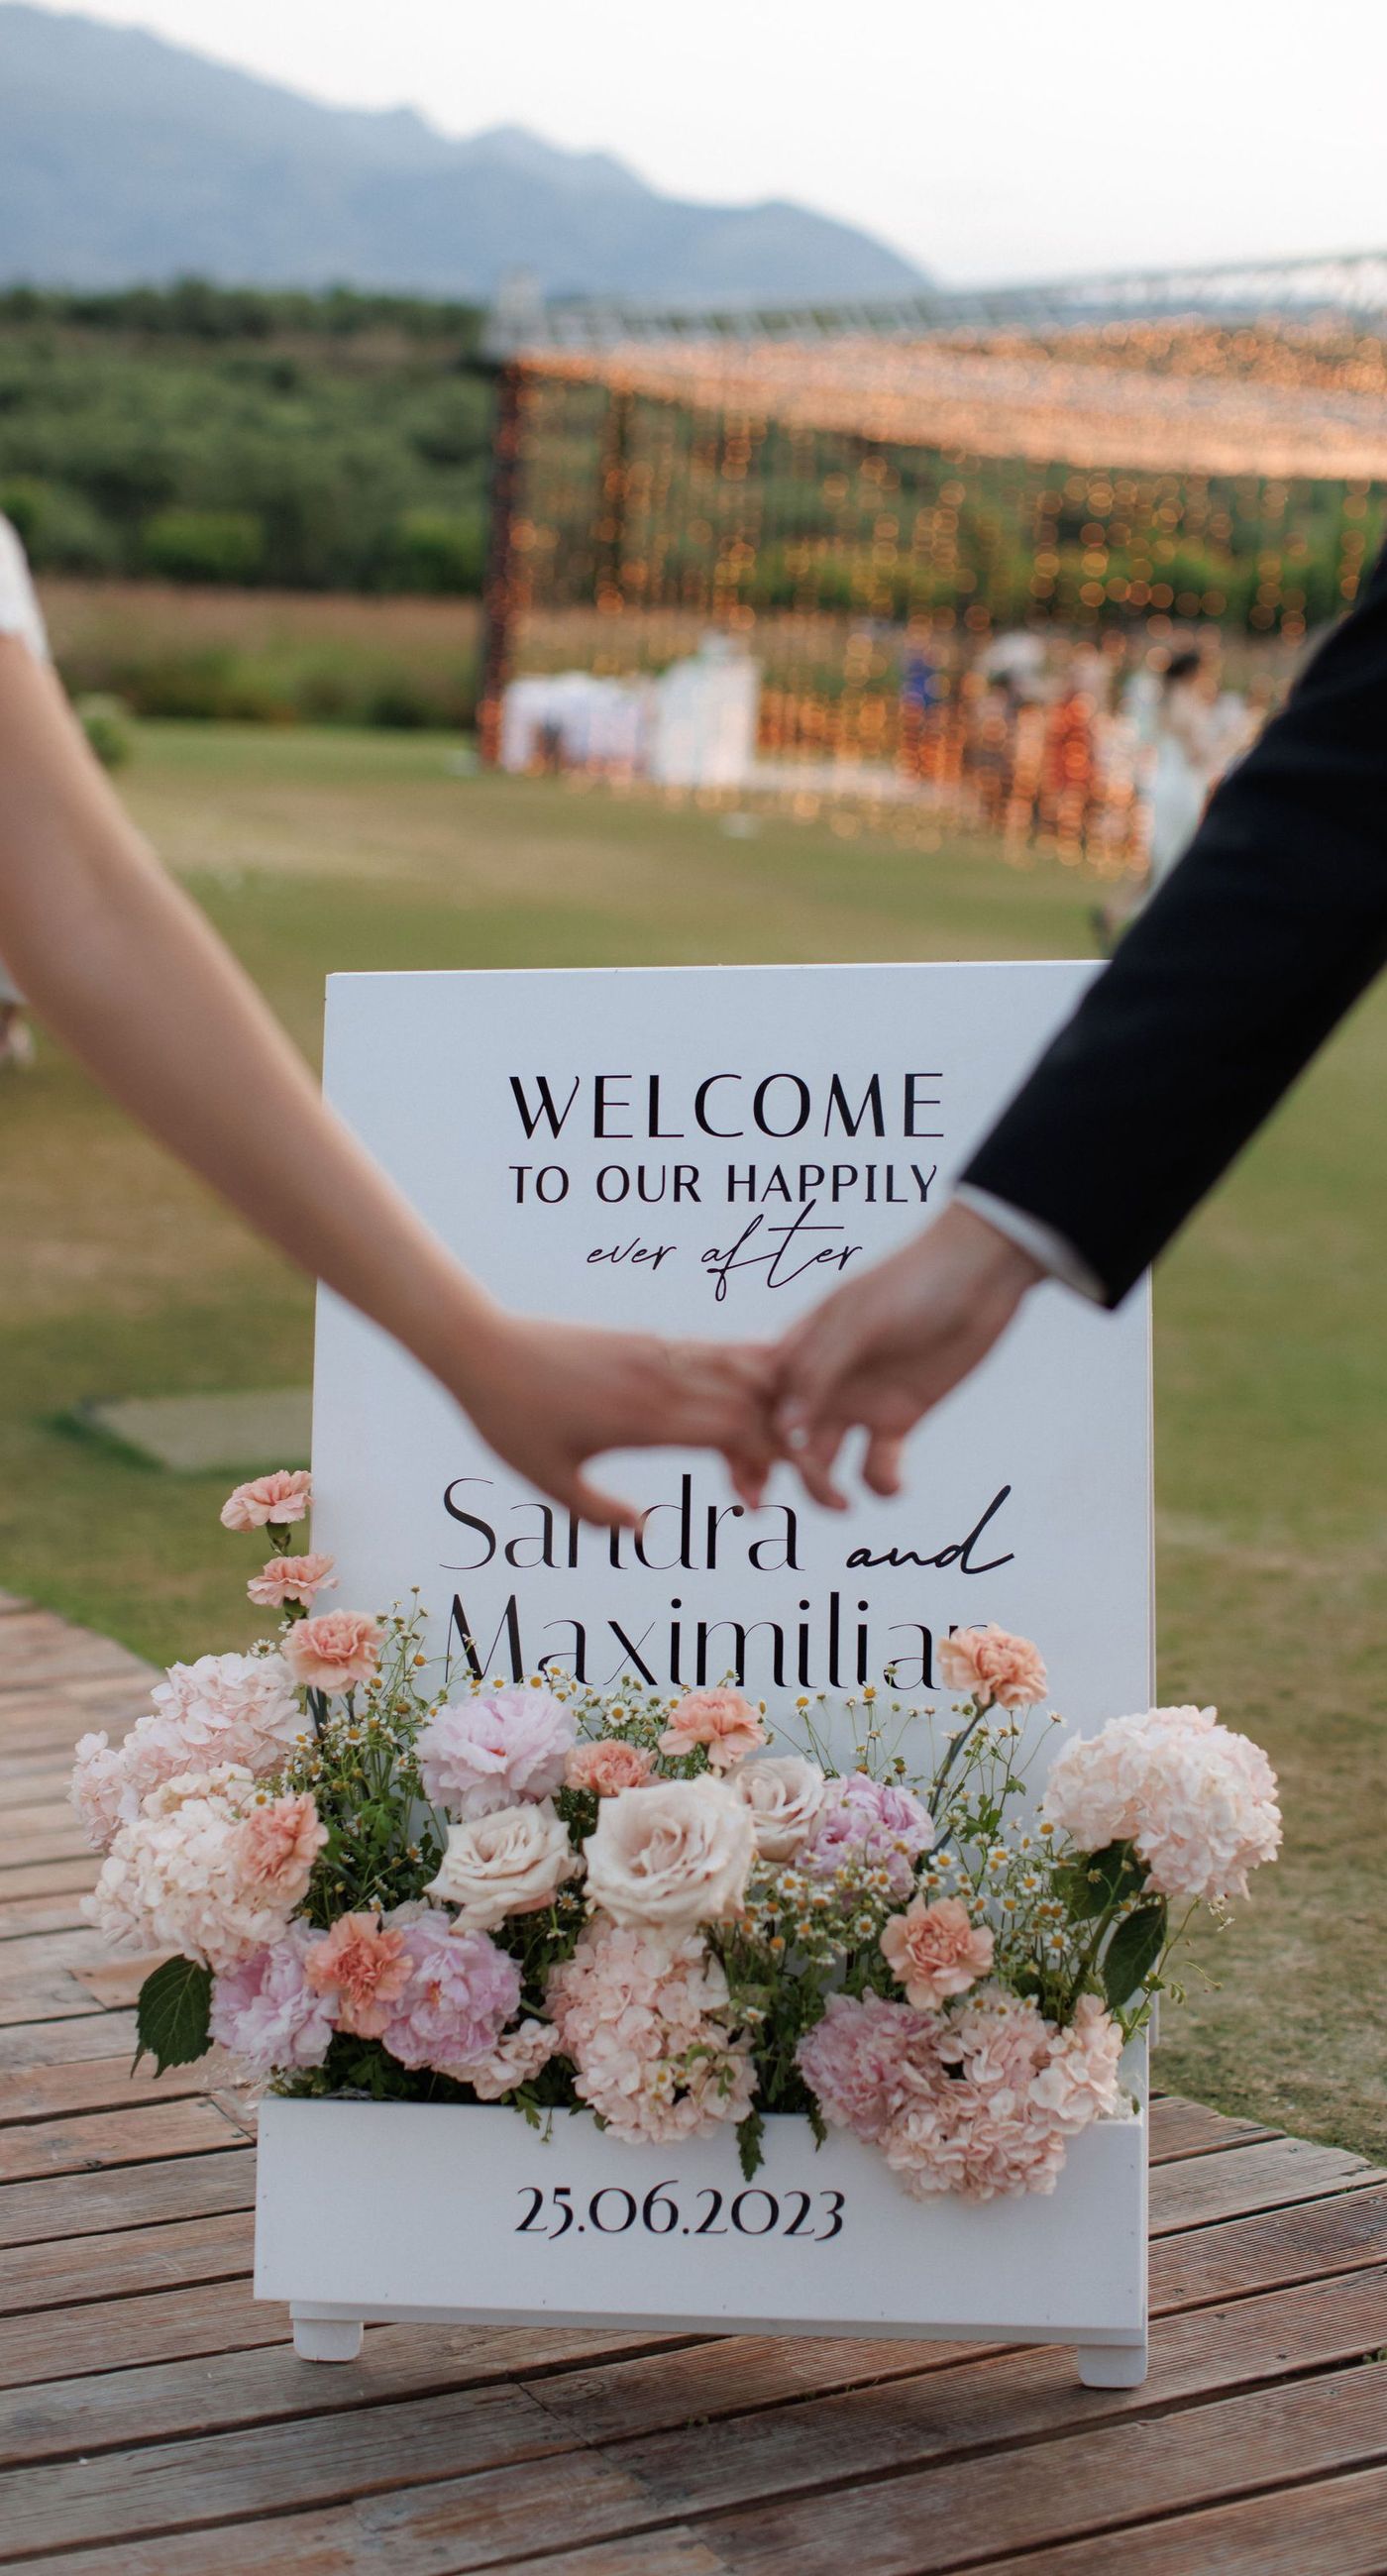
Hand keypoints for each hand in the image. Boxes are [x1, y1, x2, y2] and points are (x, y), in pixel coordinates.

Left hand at [445, 1311, 780, 1528]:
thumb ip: (598, 1512)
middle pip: (752, 1403)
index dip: (766, 1463)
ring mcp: (656, 1353)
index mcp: (643, 1417)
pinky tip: (750, 1398)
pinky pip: (713, 1351)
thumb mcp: (548, 1480)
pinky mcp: (645, 1339)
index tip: (758, 1502)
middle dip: (777, 1444)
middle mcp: (660, 1378)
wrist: (480, 1346)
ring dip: (768, 1406)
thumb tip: (643, 1533)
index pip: (736, 1431)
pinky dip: (745, 1373)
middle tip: (761, 1490)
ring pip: (742, 1368)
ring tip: (766, 1445)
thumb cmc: (508, 1418)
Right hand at [772, 1202, 1042, 1509]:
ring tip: (845, 1502)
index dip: (743, 1442)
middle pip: (783, 1441)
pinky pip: (878, 1465)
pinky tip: (896, 1482)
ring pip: (824, 1461)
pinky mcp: (899, 1418)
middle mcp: (822, 1382)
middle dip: (783, 1475)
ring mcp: (858, 1403)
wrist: (980, 1275)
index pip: (755, 1403)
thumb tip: (784, 1428)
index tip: (750, 1481)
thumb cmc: (911, 1283)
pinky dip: (882, 1483)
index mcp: (798, 1351)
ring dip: (826, 1489)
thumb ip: (820, 1371)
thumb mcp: (859, 1321)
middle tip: (797, 1501)